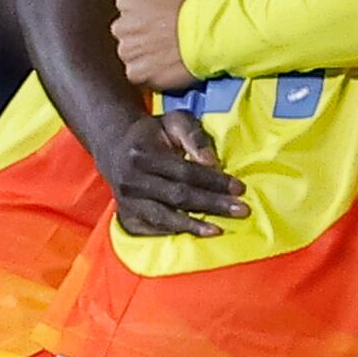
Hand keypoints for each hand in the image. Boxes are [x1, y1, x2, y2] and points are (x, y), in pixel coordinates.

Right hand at [104, 107, 243, 238]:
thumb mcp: (175, 121)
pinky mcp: (126, 214)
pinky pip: (150, 229)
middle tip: (242, 211)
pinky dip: (172, 233)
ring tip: (218, 231)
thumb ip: (194, 137)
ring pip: (164, 217)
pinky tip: (193, 234)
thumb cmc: (154, 133)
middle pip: (178, 196)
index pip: (185, 172)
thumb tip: (211, 163)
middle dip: (212, 205)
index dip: (214, 181)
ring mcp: (126, 200)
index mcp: (144, 155)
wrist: (115, 146)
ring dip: (193, 226)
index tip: (240, 188)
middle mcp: (132, 180)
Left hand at [111, 0, 209, 90]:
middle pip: (127, 32)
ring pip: (132, 55)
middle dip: (142, 35)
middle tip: (166, 37)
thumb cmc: (196, 2)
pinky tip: (166, 69)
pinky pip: (139, 75)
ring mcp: (129, 52)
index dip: (147, 13)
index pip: (129, 7)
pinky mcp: (138, 74)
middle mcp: (122, 26)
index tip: (161, 17)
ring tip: (167, 56)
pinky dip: (149, 74)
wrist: (210, 32)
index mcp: (128, 1)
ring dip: (145, 56)